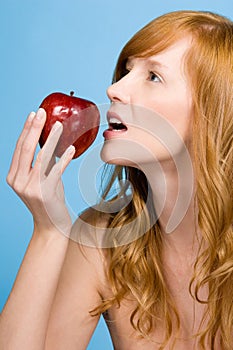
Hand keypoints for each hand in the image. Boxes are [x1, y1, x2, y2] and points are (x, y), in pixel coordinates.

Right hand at [6, 108, 75, 236]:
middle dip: (34, 127)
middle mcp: (17, 181)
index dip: (27, 130)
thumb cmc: (49, 200)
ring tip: (59, 125)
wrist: (52, 226)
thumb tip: (51, 140)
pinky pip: (56, 171)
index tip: (34, 114)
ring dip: (51, 139)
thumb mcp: (43, 178)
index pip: (20, 148)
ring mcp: (29, 187)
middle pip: (26, 148)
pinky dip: (64, 159)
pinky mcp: (44, 192)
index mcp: (13, 176)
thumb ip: (43, 162)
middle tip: (42, 112)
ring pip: (41, 157)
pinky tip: (71, 149)